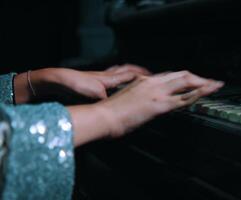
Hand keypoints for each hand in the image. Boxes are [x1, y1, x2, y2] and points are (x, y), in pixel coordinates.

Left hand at [14, 64, 149, 103]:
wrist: (56, 80)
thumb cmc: (74, 85)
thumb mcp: (94, 93)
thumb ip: (108, 99)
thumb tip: (120, 105)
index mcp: (109, 78)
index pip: (130, 74)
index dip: (142, 75)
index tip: (153, 77)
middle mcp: (105, 76)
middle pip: (124, 70)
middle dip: (136, 70)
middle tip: (146, 73)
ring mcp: (98, 78)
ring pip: (116, 72)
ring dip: (125, 72)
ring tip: (133, 75)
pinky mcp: (91, 82)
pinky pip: (107, 77)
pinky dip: (114, 77)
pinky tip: (112, 84)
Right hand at [99, 70, 223, 137]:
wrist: (103, 116)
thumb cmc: (111, 111)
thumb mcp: (129, 98)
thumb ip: (141, 95)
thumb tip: (149, 101)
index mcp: (144, 80)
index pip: (170, 76)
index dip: (184, 78)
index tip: (192, 81)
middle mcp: (152, 82)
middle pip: (181, 74)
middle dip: (198, 78)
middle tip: (209, 82)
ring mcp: (157, 92)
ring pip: (186, 82)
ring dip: (203, 83)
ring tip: (215, 86)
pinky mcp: (159, 104)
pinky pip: (184, 98)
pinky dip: (198, 93)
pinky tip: (207, 92)